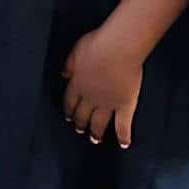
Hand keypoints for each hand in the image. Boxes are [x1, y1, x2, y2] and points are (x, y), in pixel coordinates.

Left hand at [61, 29, 142, 148]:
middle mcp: (90, 97)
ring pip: (99, 123)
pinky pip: (123, 125)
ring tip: (95, 138)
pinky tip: (124, 144)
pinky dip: (123, 136)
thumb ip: (69, 64)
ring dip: (96, 132)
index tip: (68, 117)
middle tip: (79, 130)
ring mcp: (108, 103)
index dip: (69, 110)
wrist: (118, 48)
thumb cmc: (99, 43)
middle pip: (83, 115)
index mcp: (77, 84)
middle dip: (80, 123)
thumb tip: (64, 75)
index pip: (70, 102)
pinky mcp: (125, 105)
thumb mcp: (76, 50)